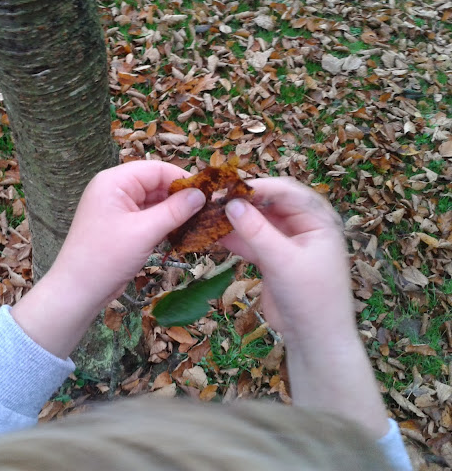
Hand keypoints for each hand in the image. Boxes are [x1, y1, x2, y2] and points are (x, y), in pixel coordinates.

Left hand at [50, 160, 204, 310]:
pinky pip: (148, 217)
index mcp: (114, 181)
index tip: (209, 192)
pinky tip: (182, 232)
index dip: (182, 179)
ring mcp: (117, 209)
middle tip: (208, 210)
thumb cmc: (106, 257)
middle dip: (180, 197)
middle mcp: (115, 189)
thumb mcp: (144, 231)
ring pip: (154, 202)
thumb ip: (174, 210)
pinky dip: (164, 223)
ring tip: (200, 221)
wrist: (78, 291)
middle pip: (155, 184)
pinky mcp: (121, 226)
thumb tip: (201, 195)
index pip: (156, 169)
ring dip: (174, 212)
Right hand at [222, 177, 389, 437]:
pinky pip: (251, 240)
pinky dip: (234, 238)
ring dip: (235, 220)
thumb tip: (230, 204)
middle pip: (269, 204)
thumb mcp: (283, 260)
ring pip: (257, 222)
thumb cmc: (311, 297)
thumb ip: (256, 231)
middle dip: (242, 202)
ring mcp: (287, 242)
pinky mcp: (273, 258)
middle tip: (212, 199)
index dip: (257, 187)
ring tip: (206, 214)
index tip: (226, 187)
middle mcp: (304, 225)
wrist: (314, 338)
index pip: (286, 191)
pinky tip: (212, 235)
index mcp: (318, 219)